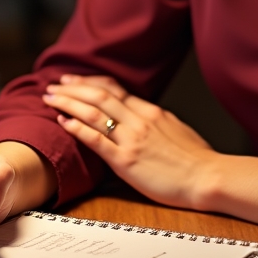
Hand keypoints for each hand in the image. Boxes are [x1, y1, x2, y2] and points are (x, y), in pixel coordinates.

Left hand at [42, 74, 219, 209]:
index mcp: (151, 111)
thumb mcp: (175, 130)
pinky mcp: (127, 161)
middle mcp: (139, 120)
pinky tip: (63, 122)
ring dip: (69, 103)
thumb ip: (154, 122)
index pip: (114, 89)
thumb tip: (141, 117)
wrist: (207, 176)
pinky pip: (97, 140)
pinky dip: (77, 128)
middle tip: (53, 85)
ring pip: (93, 113)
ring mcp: (132, 139)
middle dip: (73, 88)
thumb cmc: (197, 159)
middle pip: (99, 96)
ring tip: (50, 99)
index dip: (90, 83)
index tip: (73, 80)